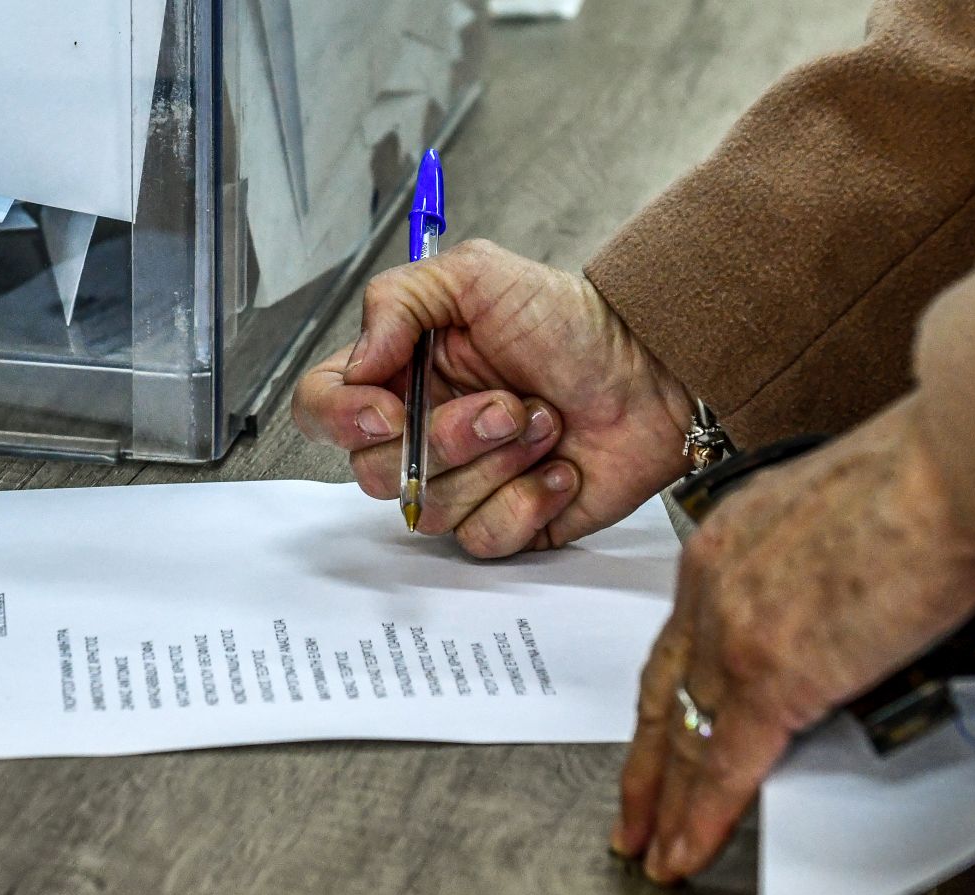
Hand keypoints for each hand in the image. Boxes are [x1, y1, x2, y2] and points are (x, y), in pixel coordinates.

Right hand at [292, 239, 694, 557]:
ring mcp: (460, 483)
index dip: (342, 419)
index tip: (391, 410)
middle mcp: (418, 433)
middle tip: (510, 404)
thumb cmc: (571, 321)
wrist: (653, 370)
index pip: (321, 410)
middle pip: (376, 470)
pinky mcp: (504, 524)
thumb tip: (358, 366)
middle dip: (449, 439)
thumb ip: (398, 301)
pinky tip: (561, 471)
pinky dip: (528, 503)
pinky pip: (482, 539)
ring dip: (499, 464)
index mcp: (398, 375)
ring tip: (547, 423)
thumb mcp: (477, 275)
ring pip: (430, 509)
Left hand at [614, 398, 974, 882]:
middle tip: (630, 810)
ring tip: (654, 845)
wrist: (937, 472)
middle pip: (662, 693)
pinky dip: (702, 817)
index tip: (651, 731)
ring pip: (682, 737)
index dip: (659, 698)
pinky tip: (686, 847)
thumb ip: (791, 576)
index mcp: (719, 549)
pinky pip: (724, 764)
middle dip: (643, 763)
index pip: (673, 643)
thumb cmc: (901, 479)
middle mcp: (711, 589)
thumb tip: (814, 623)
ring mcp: (736, 635)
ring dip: (665, 803)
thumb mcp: (813, 521)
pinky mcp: (774, 677)